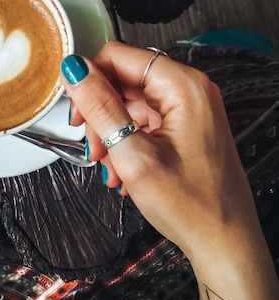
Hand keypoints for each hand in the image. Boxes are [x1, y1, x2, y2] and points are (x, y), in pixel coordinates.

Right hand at [60, 41, 258, 263]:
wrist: (224, 243)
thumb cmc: (191, 206)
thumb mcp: (133, 155)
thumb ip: (101, 107)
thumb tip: (75, 70)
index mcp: (183, 86)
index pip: (119, 56)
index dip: (90, 79)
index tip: (76, 111)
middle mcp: (189, 90)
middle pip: (123, 80)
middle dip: (100, 113)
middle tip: (93, 147)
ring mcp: (188, 109)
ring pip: (130, 103)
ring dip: (111, 132)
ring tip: (109, 167)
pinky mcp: (185, 127)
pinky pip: (144, 121)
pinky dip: (126, 141)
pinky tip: (122, 170)